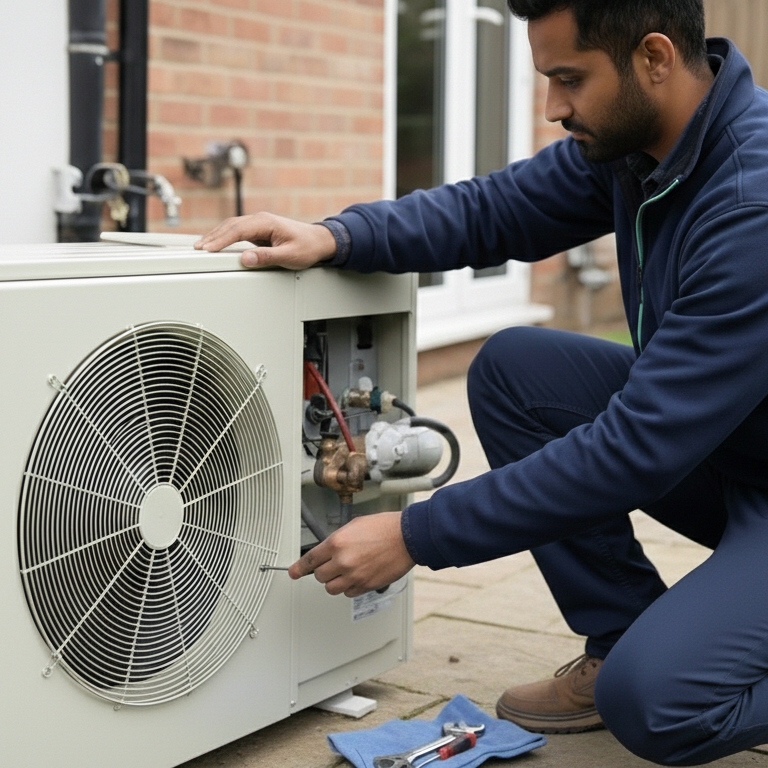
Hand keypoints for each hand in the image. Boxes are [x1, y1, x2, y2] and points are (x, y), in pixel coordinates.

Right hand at [194, 212, 336, 269]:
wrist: (320, 241)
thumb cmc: (308, 247)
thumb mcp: (289, 256)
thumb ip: (267, 257)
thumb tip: (246, 258)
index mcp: (266, 223)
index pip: (237, 230)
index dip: (221, 240)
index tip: (208, 249)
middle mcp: (260, 220)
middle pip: (230, 226)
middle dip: (213, 237)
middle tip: (198, 249)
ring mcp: (259, 224)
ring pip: (232, 227)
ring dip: (216, 236)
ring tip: (201, 247)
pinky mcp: (259, 231)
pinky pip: (237, 232)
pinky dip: (225, 237)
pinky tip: (216, 244)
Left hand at [288, 512, 415, 596]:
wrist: (407, 537)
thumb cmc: (385, 528)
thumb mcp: (354, 525)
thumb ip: (337, 539)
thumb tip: (328, 550)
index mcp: (337, 542)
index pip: (310, 560)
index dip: (299, 568)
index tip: (293, 572)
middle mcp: (343, 561)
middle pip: (319, 577)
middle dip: (323, 571)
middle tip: (332, 565)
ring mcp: (355, 576)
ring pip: (332, 589)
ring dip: (335, 582)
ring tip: (345, 572)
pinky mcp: (366, 585)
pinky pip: (349, 593)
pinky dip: (350, 587)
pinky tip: (358, 576)